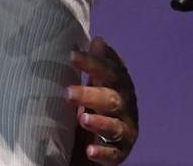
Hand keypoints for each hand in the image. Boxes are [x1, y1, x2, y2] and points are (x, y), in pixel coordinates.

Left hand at [68, 36, 137, 164]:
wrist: (100, 142)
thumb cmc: (96, 106)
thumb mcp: (95, 86)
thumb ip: (96, 66)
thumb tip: (98, 39)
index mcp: (119, 87)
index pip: (111, 71)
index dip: (94, 62)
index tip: (72, 55)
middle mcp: (126, 107)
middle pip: (111, 98)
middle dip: (90, 94)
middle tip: (66, 92)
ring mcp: (125, 131)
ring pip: (114, 126)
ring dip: (99, 122)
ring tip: (82, 119)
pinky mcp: (120, 153)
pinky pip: (112, 154)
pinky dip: (102, 152)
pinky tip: (90, 150)